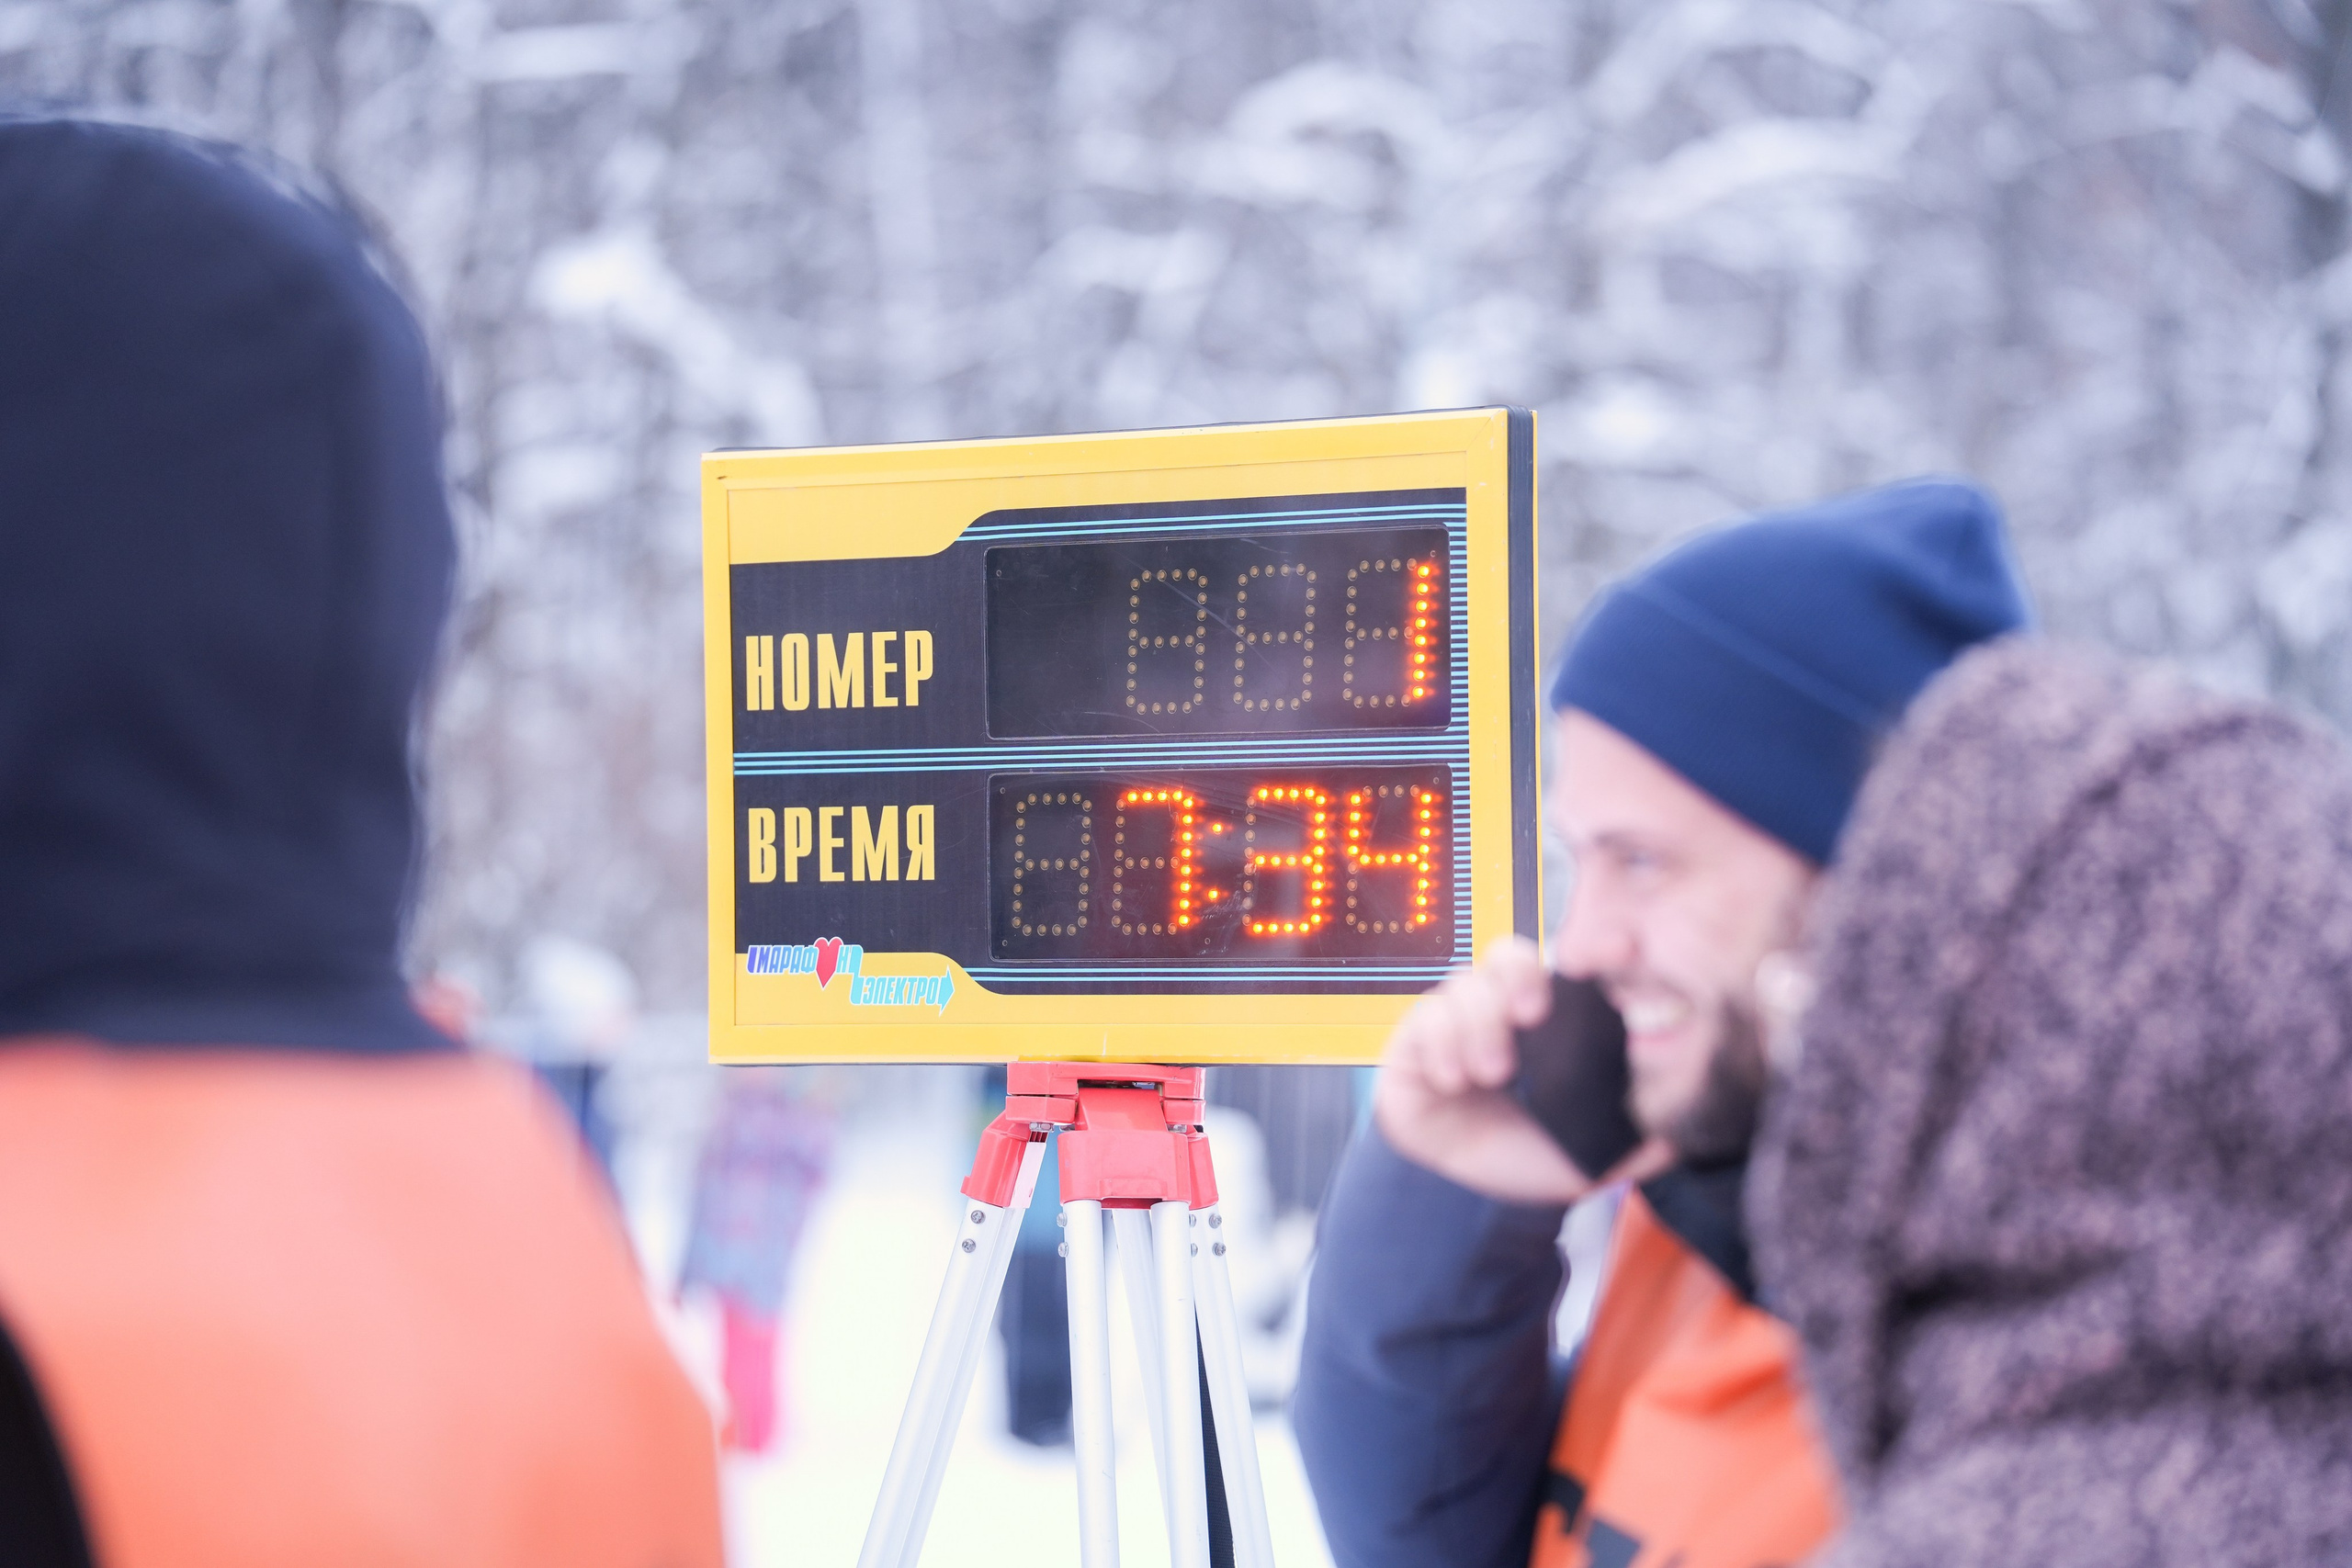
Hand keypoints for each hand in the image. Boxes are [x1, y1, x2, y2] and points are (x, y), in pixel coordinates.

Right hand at [1373, 936, 1669, 1203]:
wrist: (1461, 1192)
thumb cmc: (1525, 1153)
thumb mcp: (1589, 1154)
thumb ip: (1634, 1141)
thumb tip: (1678, 1135)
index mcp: (1552, 1023)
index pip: (1573, 969)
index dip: (1597, 951)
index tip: (1621, 952)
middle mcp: (1503, 1009)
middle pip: (1510, 955)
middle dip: (1522, 977)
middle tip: (1534, 1013)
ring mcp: (1457, 1018)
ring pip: (1465, 985)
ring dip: (1480, 1026)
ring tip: (1490, 1074)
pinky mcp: (1415, 1038)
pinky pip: (1426, 1018)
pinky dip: (1442, 1047)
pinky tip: (1454, 1080)